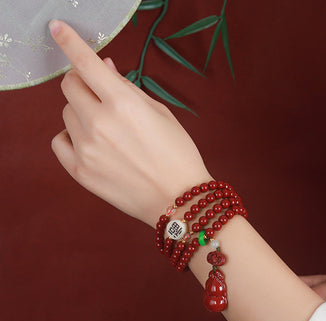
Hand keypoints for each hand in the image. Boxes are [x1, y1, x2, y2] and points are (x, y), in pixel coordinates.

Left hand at [49, 20, 212, 226]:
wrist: (179, 200)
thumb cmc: (178, 155)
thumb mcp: (160, 113)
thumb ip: (127, 88)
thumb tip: (105, 69)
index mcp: (123, 104)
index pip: (86, 62)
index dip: (69, 41)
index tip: (58, 29)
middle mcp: (99, 123)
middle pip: (70, 86)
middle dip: (83, 83)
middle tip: (99, 93)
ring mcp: (86, 149)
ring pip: (66, 114)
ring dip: (82, 112)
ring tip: (107, 129)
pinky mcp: (80, 172)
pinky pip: (60, 141)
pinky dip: (71, 136)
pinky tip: (90, 143)